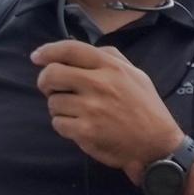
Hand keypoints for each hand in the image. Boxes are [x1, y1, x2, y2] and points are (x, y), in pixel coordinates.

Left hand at [30, 39, 184, 177]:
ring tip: (75, 111)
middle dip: (45, 81)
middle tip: (51, 88)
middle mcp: (99, 84)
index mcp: (110, 66)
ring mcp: (91, 109)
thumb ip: (111, 57)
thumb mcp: (136, 74)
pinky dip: (63, 125)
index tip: (36, 57)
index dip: (48, 51)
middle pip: (51, 74)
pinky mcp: (85, 132)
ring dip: (58, 107)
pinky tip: (78, 126)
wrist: (157, 144)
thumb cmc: (146, 107)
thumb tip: (80, 51)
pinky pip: (58, 123)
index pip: (70, 50)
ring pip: (52, 102)